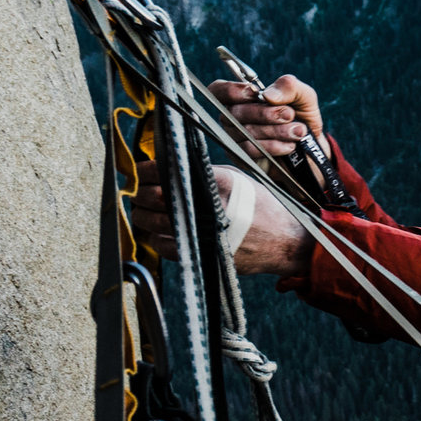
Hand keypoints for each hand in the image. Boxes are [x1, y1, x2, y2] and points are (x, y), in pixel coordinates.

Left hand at [122, 162, 312, 277]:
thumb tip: (169, 167)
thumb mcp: (238, 179)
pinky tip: (158, 231)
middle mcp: (209, 206)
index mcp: (217, 182)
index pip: (168, 172)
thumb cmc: (260, 206)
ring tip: (144, 211)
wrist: (283, 240)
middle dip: (140, 193)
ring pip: (153, 223)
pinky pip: (164, 246)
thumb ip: (205, 173)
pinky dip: (155, 237)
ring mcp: (203, 232)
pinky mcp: (201, 253)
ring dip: (143, 216)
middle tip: (137, 191)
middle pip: (155, 197)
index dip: (146, 170)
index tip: (139, 170)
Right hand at [208, 74, 324, 160]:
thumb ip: (289, 87)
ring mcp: (235, 138)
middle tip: (289, 114)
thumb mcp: (304, 97)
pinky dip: (273, 146)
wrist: (310, 151)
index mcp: (242, 98)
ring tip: (298, 131)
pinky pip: (249, 150)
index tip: (255, 93)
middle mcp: (233, 117)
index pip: (218, 90)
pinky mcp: (241, 158)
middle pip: (235, 112)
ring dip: (276, 131)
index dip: (231, 90)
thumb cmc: (302, 119)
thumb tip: (267, 94)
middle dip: (266, 113)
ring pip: (245, 131)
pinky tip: (289, 146)